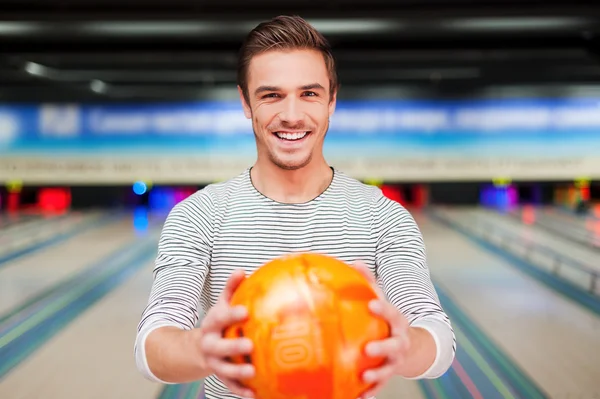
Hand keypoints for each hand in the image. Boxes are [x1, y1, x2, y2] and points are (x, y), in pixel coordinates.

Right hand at [197, 269, 255, 397]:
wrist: (195, 349)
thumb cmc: (218, 323)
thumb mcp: (221, 305)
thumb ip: (231, 288)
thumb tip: (242, 269)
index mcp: (211, 325)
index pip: (220, 318)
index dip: (231, 315)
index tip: (245, 311)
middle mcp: (210, 344)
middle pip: (219, 347)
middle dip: (233, 347)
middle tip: (250, 345)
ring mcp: (214, 363)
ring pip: (224, 370)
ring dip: (238, 374)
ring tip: (253, 373)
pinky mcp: (220, 377)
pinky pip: (230, 387)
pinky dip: (241, 392)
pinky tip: (256, 395)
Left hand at [352, 261, 410, 398]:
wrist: (413, 347)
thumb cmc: (388, 319)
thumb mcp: (382, 299)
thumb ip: (369, 282)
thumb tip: (354, 261)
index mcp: (397, 322)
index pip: (392, 313)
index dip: (383, 309)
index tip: (371, 305)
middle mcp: (400, 342)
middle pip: (395, 346)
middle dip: (384, 347)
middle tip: (368, 348)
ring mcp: (396, 361)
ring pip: (389, 369)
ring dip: (377, 375)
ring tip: (364, 376)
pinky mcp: (389, 375)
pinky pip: (380, 387)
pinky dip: (370, 393)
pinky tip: (358, 398)